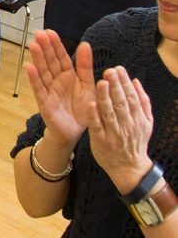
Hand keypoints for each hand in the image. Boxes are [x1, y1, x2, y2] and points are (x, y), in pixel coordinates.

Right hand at [25, 31, 92, 144]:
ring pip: (43, 72)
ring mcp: (49, 91)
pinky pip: (39, 89)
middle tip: (38, 33)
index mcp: (69, 76)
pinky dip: (34, 79)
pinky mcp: (45, 103)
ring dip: (37, 59)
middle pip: (50, 62)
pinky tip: (29, 67)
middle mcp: (57, 82)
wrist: (76, 132)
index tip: (50, 32)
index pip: (61, 57)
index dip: (56, 45)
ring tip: (33, 45)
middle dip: (44, 48)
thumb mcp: (88, 85)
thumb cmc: (82, 109)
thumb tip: (85, 44)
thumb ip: (85, 66)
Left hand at [85, 64, 153, 190]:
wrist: (129, 167)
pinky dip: (94, 116)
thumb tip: (136, 81)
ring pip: (110, 113)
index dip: (125, 82)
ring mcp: (114, 133)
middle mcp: (127, 124)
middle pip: (121, 102)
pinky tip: (90, 104)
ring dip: (105, 97)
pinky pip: (97, 127)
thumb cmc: (135, 141)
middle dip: (116, 86)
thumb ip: (142, 101)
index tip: (118, 69)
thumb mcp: (146, 122)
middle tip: (109, 71)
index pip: (131, 97)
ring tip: (101, 83)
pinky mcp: (101, 141)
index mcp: (138, 118)